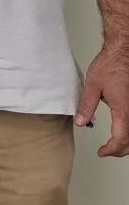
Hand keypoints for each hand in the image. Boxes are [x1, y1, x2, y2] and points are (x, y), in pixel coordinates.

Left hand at [76, 39, 128, 156]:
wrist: (123, 53)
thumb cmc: (110, 65)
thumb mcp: (92, 85)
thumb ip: (86, 105)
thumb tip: (81, 122)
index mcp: (124, 110)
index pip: (120, 139)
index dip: (111, 150)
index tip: (102, 152)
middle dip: (119, 150)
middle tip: (106, 151)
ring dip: (127, 144)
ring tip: (114, 146)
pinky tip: (124, 134)